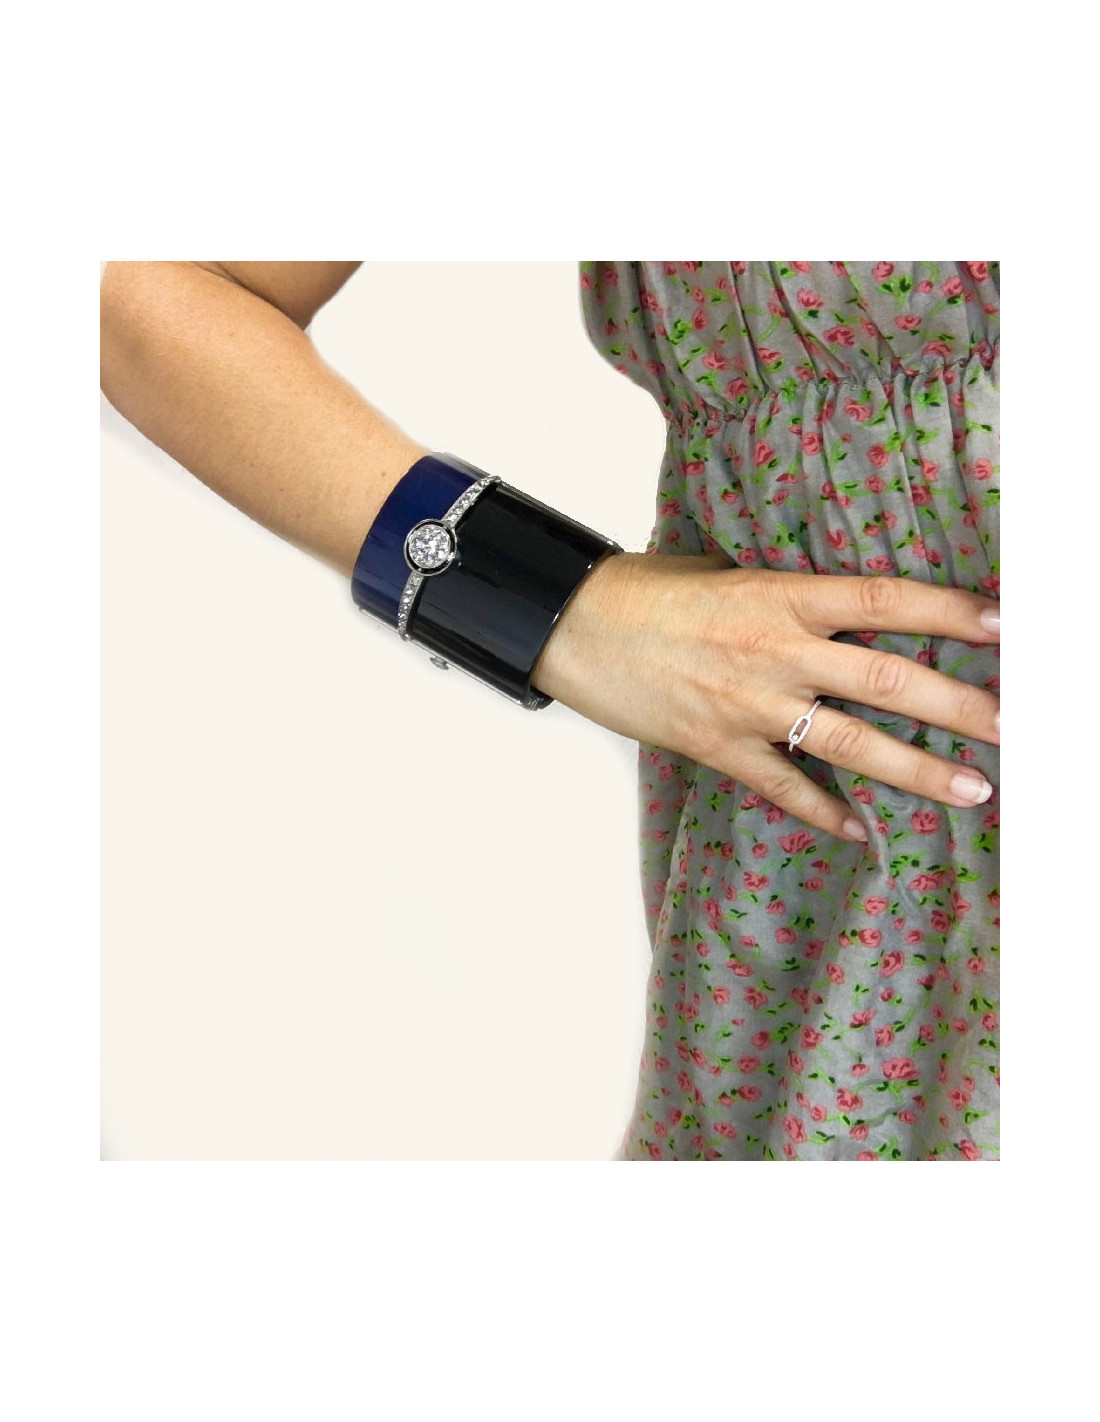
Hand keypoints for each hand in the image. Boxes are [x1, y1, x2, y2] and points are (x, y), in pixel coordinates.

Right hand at [533, 551, 1000, 843]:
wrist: (575, 624)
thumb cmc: (648, 591)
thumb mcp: (729, 573)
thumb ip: (790, 597)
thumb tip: (845, 614)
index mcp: (782, 595)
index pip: (886, 601)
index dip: (951, 611)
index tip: (1006, 626)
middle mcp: (776, 650)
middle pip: (888, 679)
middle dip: (961, 706)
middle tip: (1016, 726)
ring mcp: (749, 704)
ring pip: (851, 743)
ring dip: (919, 770)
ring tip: (974, 790)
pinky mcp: (717, 746)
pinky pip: (784, 788)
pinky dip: (826, 812)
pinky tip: (863, 832)